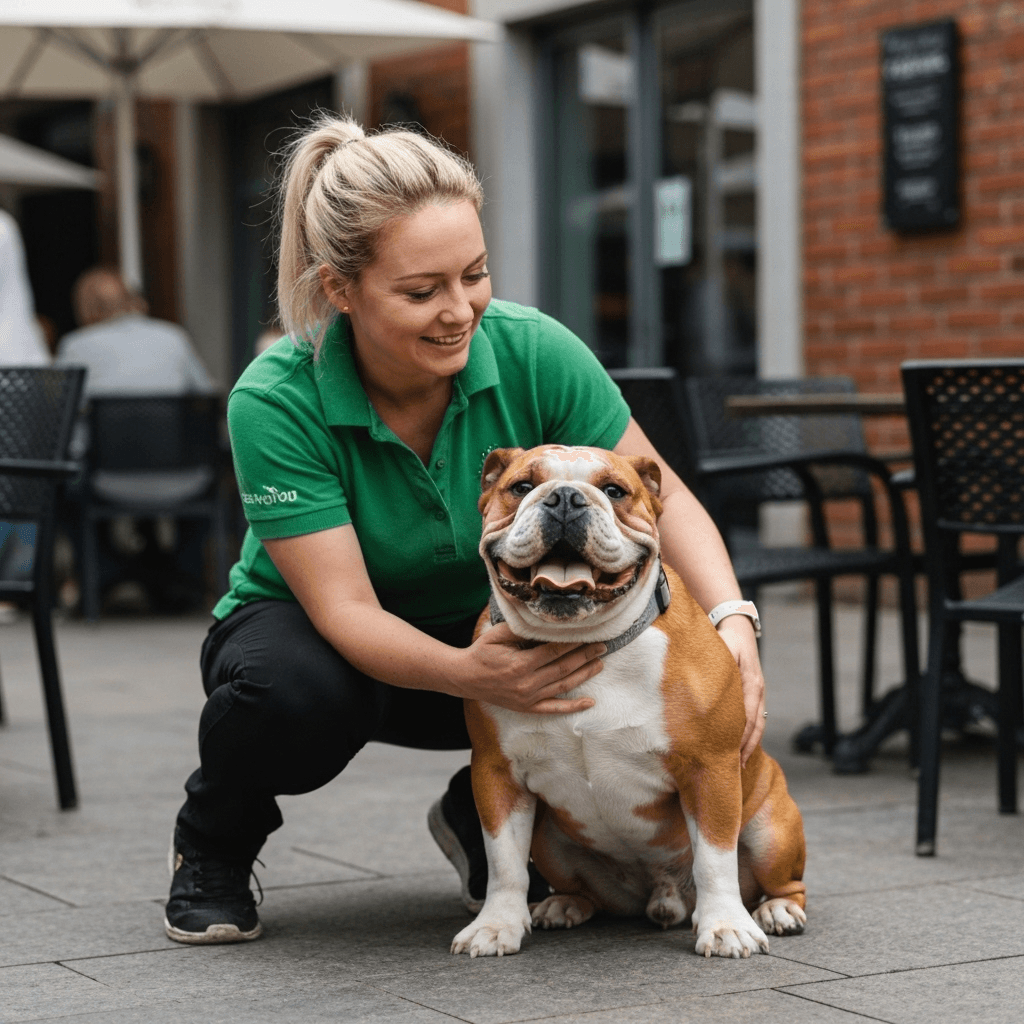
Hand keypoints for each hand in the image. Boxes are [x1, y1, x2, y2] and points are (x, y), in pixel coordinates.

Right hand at [451, 622, 603, 713]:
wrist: (465, 678)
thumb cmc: (481, 652)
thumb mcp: (497, 634)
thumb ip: (520, 629)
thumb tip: (544, 622)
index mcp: (520, 664)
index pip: (554, 651)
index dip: (574, 642)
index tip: (588, 633)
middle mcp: (527, 683)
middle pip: (564, 668)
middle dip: (585, 655)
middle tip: (602, 645)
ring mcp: (529, 698)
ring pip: (563, 685)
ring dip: (584, 674)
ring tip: (600, 663)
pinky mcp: (527, 707)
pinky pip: (554, 708)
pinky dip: (573, 706)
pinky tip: (589, 702)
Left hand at [716, 616, 765, 766]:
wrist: (738, 627)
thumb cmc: (726, 638)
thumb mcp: (723, 647)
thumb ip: (718, 665)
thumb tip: (705, 684)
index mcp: (751, 682)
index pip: (747, 716)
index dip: (740, 736)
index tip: (730, 754)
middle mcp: (758, 690)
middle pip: (755, 724)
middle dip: (746, 747)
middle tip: (734, 768)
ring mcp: (759, 693)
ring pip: (758, 724)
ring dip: (750, 745)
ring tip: (739, 765)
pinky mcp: (755, 694)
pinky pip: (756, 719)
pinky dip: (751, 736)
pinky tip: (743, 750)